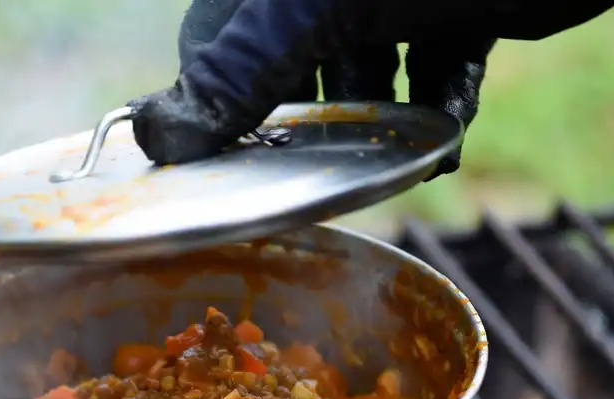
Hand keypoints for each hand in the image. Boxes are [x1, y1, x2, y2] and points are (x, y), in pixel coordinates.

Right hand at [128, 0, 492, 178]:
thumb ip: (240, 71)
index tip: (229, 162)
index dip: (216, 101)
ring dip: (378, 122)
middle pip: (291, 65)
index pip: (214, 39)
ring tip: (389, 156)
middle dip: (309, 121)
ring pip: (366, 71)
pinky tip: (443, 142)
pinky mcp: (459, 7)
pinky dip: (439, 109)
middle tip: (317, 168)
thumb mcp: (315, 11)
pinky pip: (436, 68)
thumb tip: (154, 134)